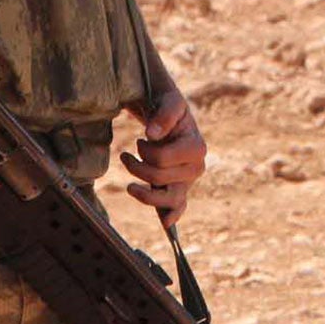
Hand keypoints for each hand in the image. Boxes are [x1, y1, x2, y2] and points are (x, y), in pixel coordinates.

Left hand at [122, 86, 206, 225]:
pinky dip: (172, 216)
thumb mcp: (170, 101)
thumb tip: (153, 134)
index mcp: (197, 147)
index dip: (145, 152)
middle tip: (128, 155)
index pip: (162, 159)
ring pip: (167, 199)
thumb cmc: (169, 107)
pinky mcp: (180, 189)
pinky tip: (165, 223)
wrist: (170, 115)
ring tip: (129, 186)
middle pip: (159, 178)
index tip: (139, 140)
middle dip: (138, 167)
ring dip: (144, 195)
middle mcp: (196, 167)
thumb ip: (164, 114)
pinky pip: (178, 207)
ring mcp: (187, 181)